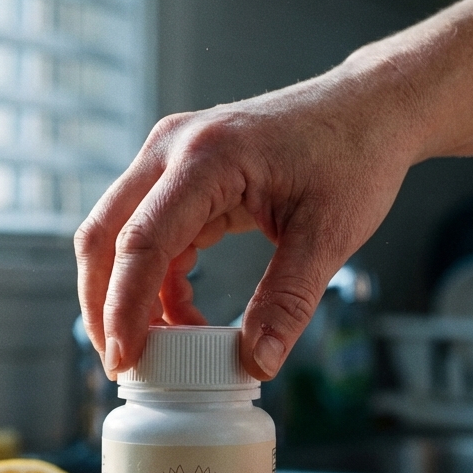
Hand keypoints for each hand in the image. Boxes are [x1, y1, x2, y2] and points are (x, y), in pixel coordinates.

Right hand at [74, 61, 418, 379]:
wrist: (369, 107)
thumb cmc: (354, 155)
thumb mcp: (329, 235)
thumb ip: (288, 302)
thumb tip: (256, 364)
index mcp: (208, 157)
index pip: (141, 242)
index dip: (124, 309)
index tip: (126, 362)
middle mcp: (173, 149)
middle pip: (104, 236)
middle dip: (103, 307)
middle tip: (123, 365)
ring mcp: (170, 158)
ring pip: (116, 236)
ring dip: (126, 296)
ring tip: (159, 350)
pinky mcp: (179, 175)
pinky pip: (147, 234)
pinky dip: (155, 282)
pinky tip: (183, 317)